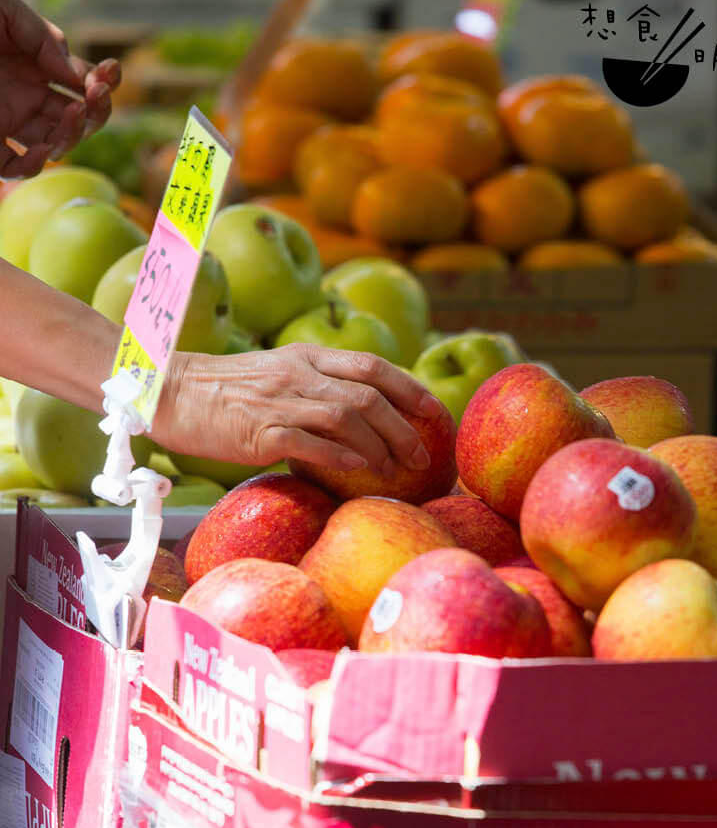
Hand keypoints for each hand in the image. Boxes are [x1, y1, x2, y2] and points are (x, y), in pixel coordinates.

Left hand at [0, 0, 119, 177]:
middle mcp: (28, 99)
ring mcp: (10, 125)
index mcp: (35, 67)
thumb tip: (75, 75)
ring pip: (58, 145)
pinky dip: (36, 164)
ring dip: (74, 135)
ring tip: (71, 114)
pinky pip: (20, 168)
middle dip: (97, 110)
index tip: (110, 73)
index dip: (104, 81)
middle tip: (93, 96)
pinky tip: (40, 148)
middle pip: (80, 118)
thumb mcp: (3, 12)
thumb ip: (43, 36)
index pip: (82, 82)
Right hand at [157, 344, 445, 477]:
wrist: (169, 392)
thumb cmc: (227, 393)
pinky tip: (359, 469)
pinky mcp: (258, 431)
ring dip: (380, 445)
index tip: (436, 413)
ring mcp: (280, 401)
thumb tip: (361, 417)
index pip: (373, 366)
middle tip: (422, 454)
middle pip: (369, 395)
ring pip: (347, 417)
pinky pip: (309, 442)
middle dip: (404, 426)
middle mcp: (299, 373)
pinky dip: (340, 456)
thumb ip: (318, 387)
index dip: (411, 389)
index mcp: (308, 356)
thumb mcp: (279, 375)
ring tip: (396, 471)